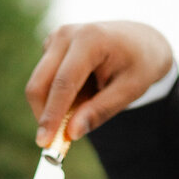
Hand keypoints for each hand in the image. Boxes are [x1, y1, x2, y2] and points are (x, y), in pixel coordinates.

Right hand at [26, 22, 173, 146]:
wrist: (139, 41)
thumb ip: (100, 111)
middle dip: (44, 116)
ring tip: (88, 103)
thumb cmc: (138, 65)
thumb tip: (71, 133)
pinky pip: (44, 82)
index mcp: (90, 40)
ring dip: (54, 107)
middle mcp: (66, 35)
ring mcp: (55, 39)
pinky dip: (57, 98)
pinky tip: (83, 92)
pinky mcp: (50, 48)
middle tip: (54, 143)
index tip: (44, 142)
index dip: (52, 115)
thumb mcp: (129, 91)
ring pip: (38, 85)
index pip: (63, 83)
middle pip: (40, 84)